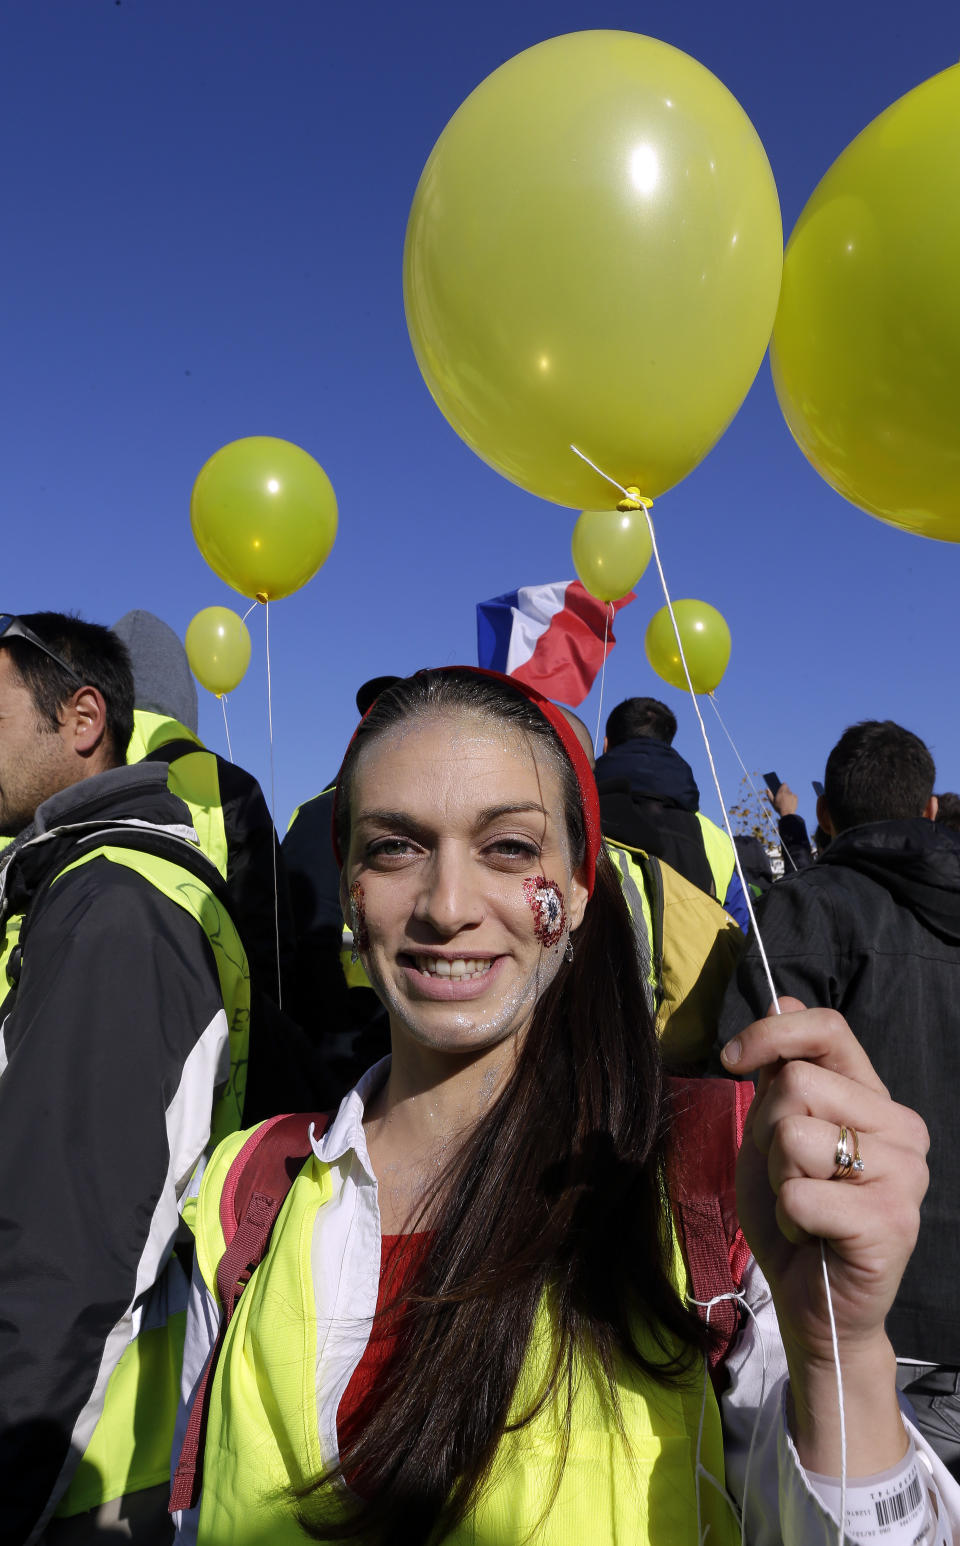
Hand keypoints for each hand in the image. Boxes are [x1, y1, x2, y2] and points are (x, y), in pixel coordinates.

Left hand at [722, 999, 928, 1471]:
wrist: (814, 1306)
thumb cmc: (794, 1218)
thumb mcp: (771, 1136)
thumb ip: (780, 1076)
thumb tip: (783, 1000)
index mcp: (874, 1099)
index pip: (829, 1029)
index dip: (771, 1033)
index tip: (732, 1058)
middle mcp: (902, 1129)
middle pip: (798, 1084)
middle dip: (766, 1133)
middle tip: (786, 1177)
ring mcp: (904, 1174)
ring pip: (795, 1134)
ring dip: (777, 1177)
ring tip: (804, 1207)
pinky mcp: (891, 1220)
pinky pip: (801, 1192)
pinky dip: (790, 1216)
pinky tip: (815, 1235)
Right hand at [772, 782, 797, 816]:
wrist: (787, 813)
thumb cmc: (779, 808)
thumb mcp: (772, 802)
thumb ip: (770, 795)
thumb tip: (767, 789)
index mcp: (781, 792)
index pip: (784, 784)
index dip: (783, 785)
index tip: (782, 787)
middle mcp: (787, 792)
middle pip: (787, 788)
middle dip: (785, 790)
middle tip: (783, 796)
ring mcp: (792, 794)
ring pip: (790, 792)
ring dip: (789, 795)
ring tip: (786, 801)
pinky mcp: (795, 797)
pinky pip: (794, 796)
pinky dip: (792, 798)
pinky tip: (790, 802)